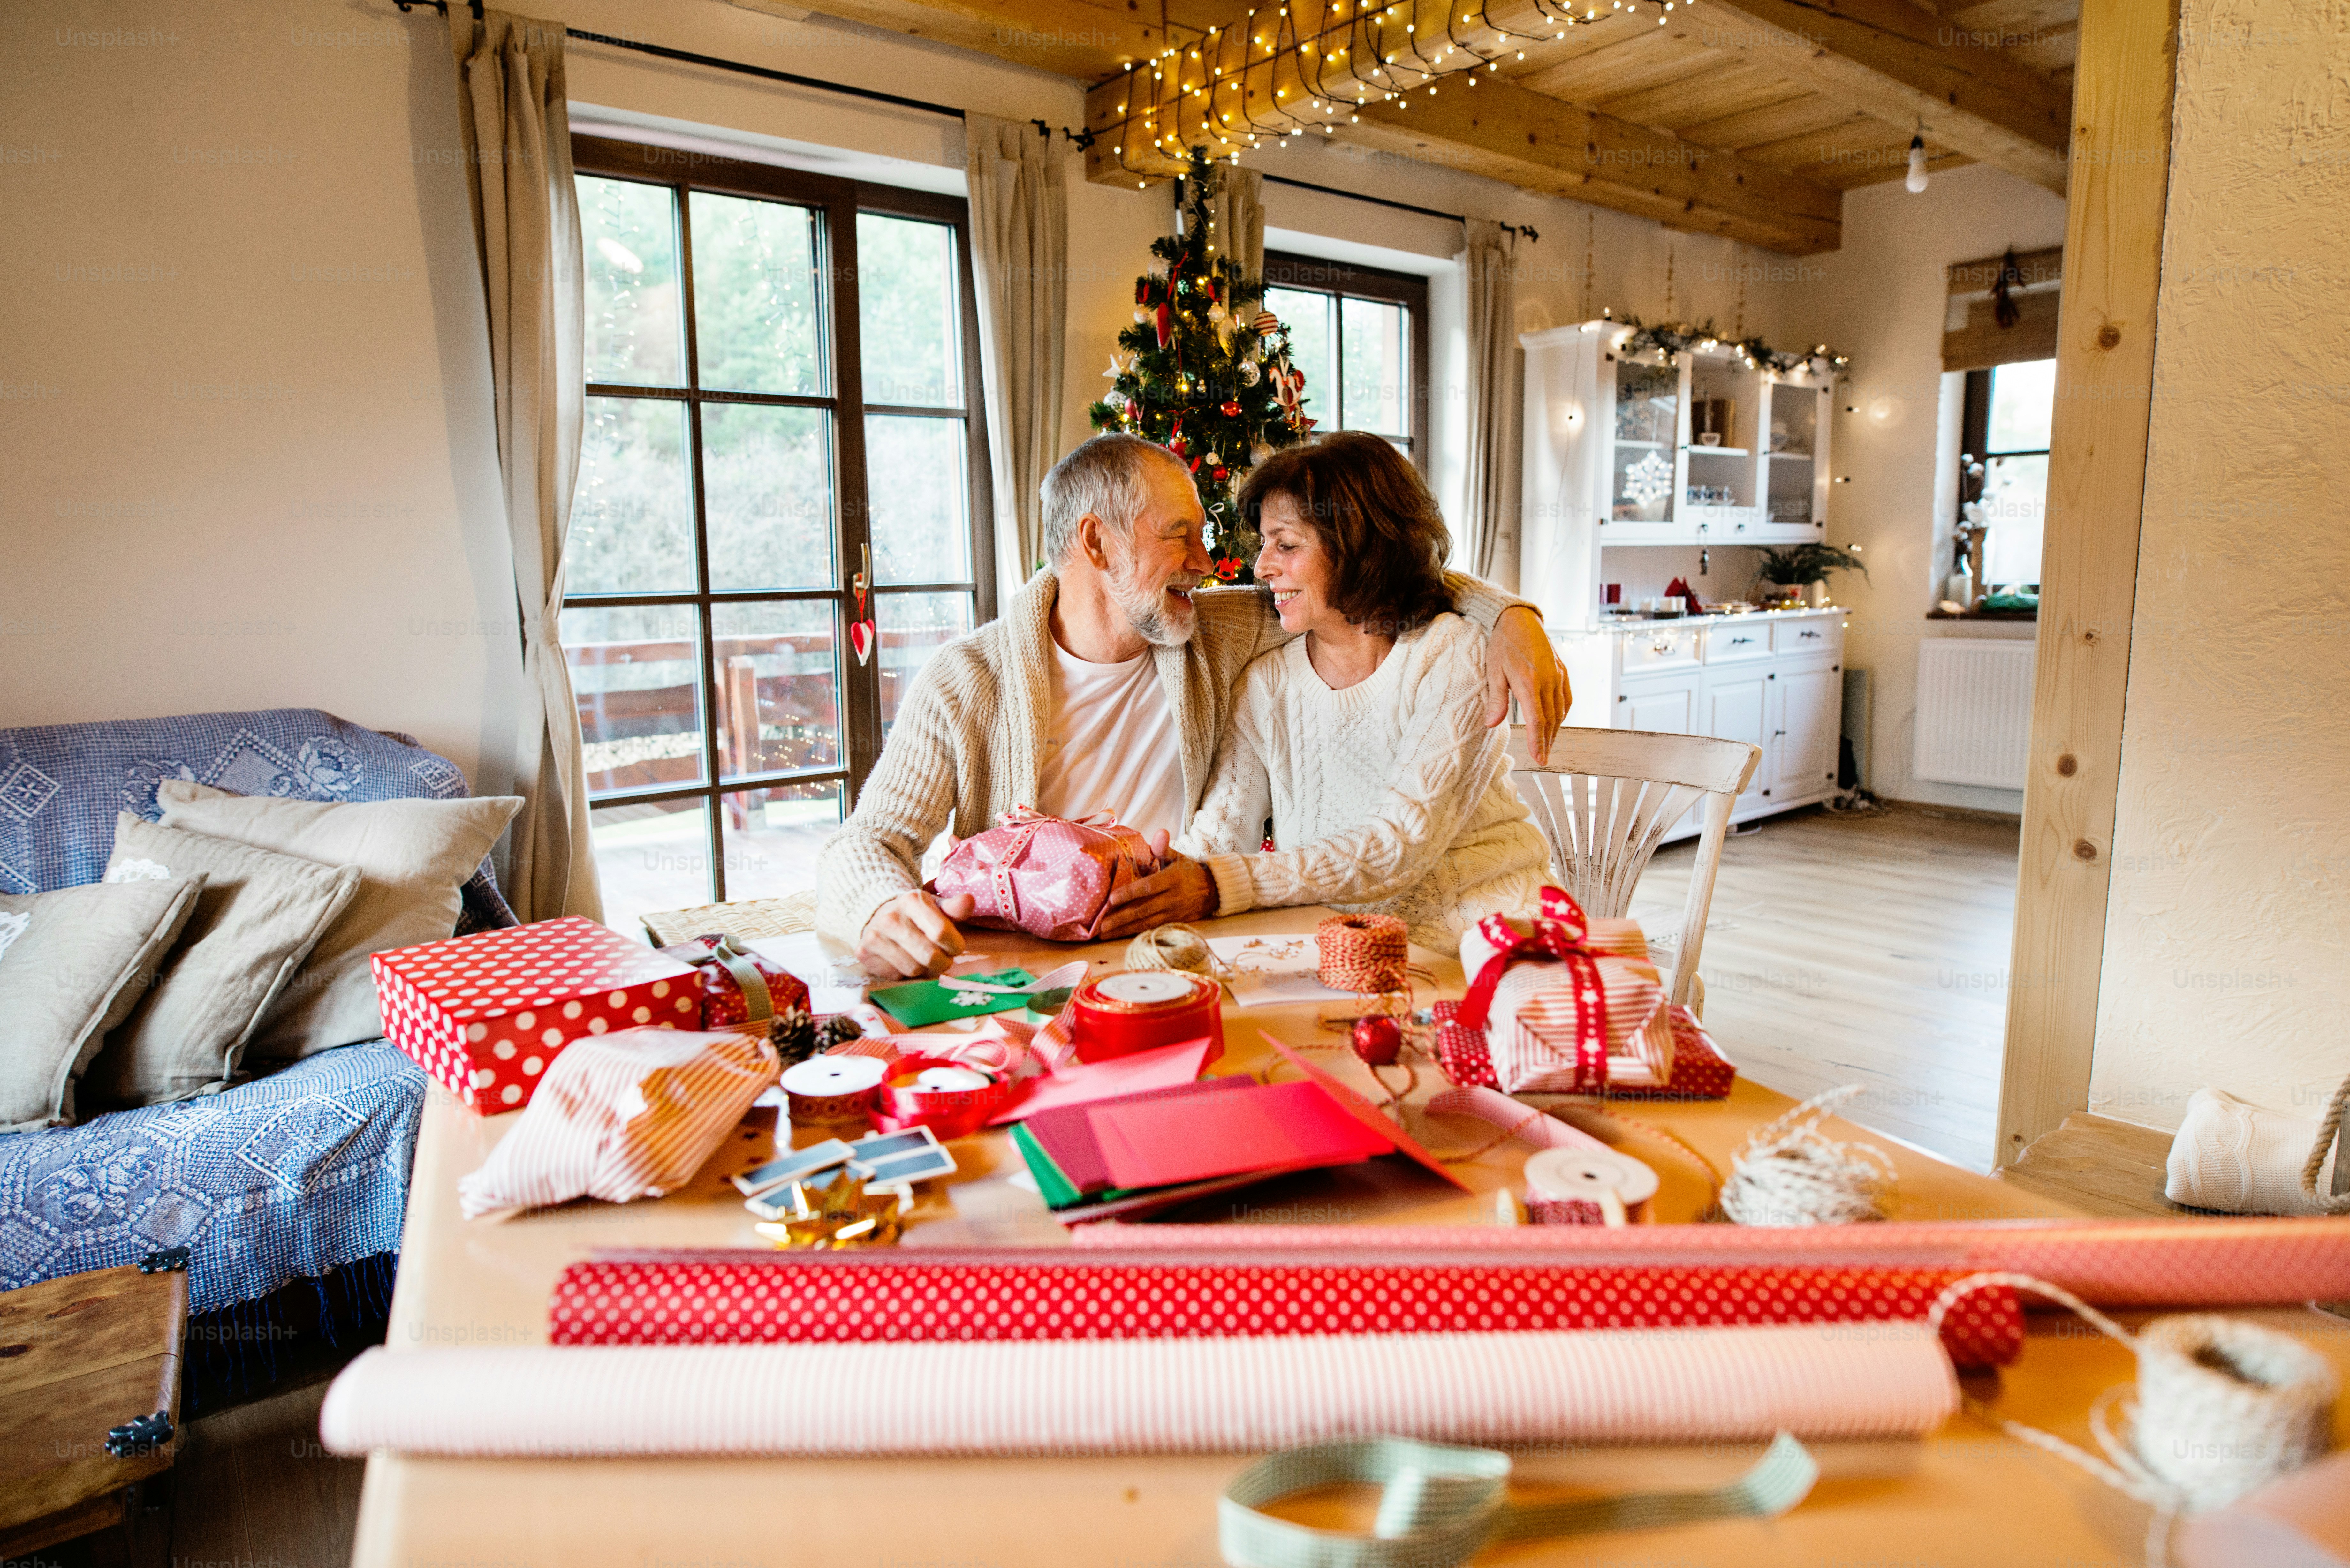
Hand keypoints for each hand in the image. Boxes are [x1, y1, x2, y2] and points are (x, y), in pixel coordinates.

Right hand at [857, 890, 975, 978]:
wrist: (878, 915)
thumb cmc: (915, 914)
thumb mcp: (936, 907)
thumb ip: (954, 907)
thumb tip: (968, 901)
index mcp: (911, 900)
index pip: (941, 932)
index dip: (955, 945)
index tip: (955, 947)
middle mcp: (890, 917)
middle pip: (929, 956)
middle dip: (943, 961)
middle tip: (942, 957)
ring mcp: (874, 936)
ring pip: (913, 969)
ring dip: (923, 968)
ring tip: (921, 956)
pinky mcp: (864, 953)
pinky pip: (895, 976)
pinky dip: (903, 972)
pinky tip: (902, 959)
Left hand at [1099, 851, 1217, 936]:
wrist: (1213, 891)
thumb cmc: (1189, 871)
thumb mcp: (1178, 857)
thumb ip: (1164, 848)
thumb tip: (1160, 832)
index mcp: (1171, 880)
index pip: (1149, 887)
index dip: (1130, 893)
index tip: (1111, 899)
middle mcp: (1172, 899)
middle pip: (1144, 910)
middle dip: (1122, 918)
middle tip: (1101, 925)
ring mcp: (1172, 914)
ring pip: (1145, 924)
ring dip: (1124, 930)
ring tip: (1104, 934)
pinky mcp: (1172, 923)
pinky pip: (1151, 929)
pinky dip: (1134, 934)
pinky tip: (1119, 936)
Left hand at [1486, 604, 1570, 764]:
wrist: (1520, 619)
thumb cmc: (1503, 644)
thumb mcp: (1493, 671)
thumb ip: (1496, 699)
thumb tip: (1492, 724)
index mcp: (1530, 682)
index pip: (1538, 720)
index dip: (1539, 742)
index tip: (1539, 759)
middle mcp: (1548, 681)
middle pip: (1551, 719)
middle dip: (1547, 741)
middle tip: (1543, 758)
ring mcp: (1558, 675)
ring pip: (1561, 710)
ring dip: (1555, 730)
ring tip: (1547, 744)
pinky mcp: (1562, 671)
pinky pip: (1566, 698)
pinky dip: (1562, 713)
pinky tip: (1556, 721)